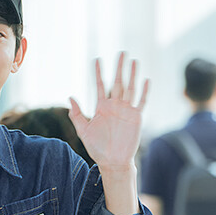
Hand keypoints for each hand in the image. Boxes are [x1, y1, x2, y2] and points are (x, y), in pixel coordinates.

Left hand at [68, 52, 148, 170]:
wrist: (112, 161)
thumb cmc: (97, 148)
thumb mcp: (84, 131)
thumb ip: (77, 115)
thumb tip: (69, 97)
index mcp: (101, 107)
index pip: (101, 85)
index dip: (99, 73)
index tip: (97, 59)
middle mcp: (115, 106)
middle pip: (118, 82)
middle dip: (119, 67)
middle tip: (121, 52)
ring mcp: (126, 111)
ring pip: (130, 88)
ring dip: (132, 75)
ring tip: (134, 61)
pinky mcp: (136, 118)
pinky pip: (141, 102)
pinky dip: (144, 92)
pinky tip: (145, 80)